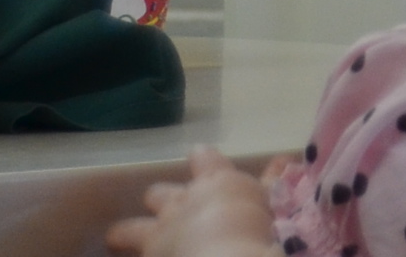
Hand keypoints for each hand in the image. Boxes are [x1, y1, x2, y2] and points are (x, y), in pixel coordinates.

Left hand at [103, 147, 281, 256]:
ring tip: (118, 240)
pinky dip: (125, 255)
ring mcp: (158, 232)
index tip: (200, 158)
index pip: (204, 158)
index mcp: (215, 182)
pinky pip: (126, 245)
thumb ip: (272, 181)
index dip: (201, 159)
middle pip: (159, 193)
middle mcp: (181, 202)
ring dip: (125, 232)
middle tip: (168, 210)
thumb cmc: (255, 228)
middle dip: (161, 200)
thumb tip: (286, 158)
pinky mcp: (146, 253)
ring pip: (128, 228)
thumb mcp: (270, 201)